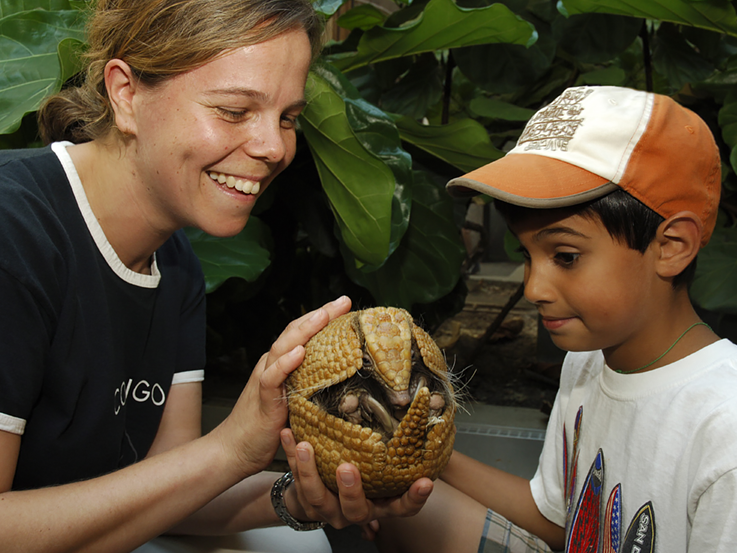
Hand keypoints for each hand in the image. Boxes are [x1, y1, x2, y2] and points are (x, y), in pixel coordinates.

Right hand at [214, 296, 351, 476]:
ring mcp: (266, 379)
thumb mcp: (296, 402)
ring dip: (304, 330)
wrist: (235, 449)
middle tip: (342, 301)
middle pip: (295, 332)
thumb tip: (346, 381)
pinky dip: (284, 363)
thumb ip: (311, 386)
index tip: (345, 304)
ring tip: (323, 315)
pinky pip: (271, 378)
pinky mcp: (262, 398)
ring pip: (283, 347)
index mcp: (282, 364)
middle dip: (319, 314)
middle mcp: (272, 365)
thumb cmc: (267, 427)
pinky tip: (298, 352)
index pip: (303, 333)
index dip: (323, 317)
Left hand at [280, 429, 432, 539]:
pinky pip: (295, 478)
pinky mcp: (305, 499)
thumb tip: (416, 418)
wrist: (318, 495)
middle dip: (350, 490)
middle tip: (346, 469)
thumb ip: (394, 453)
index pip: (403, 507)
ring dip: (309, 471)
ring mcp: (329, 509)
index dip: (415, 497)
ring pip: (317, 497)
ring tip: (305, 447)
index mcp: (380, 504)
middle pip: (355, 509)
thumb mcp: (380, 470)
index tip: (424, 482)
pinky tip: (288, 434)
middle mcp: (355, 511)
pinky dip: (289, 455)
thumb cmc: (360, 474)